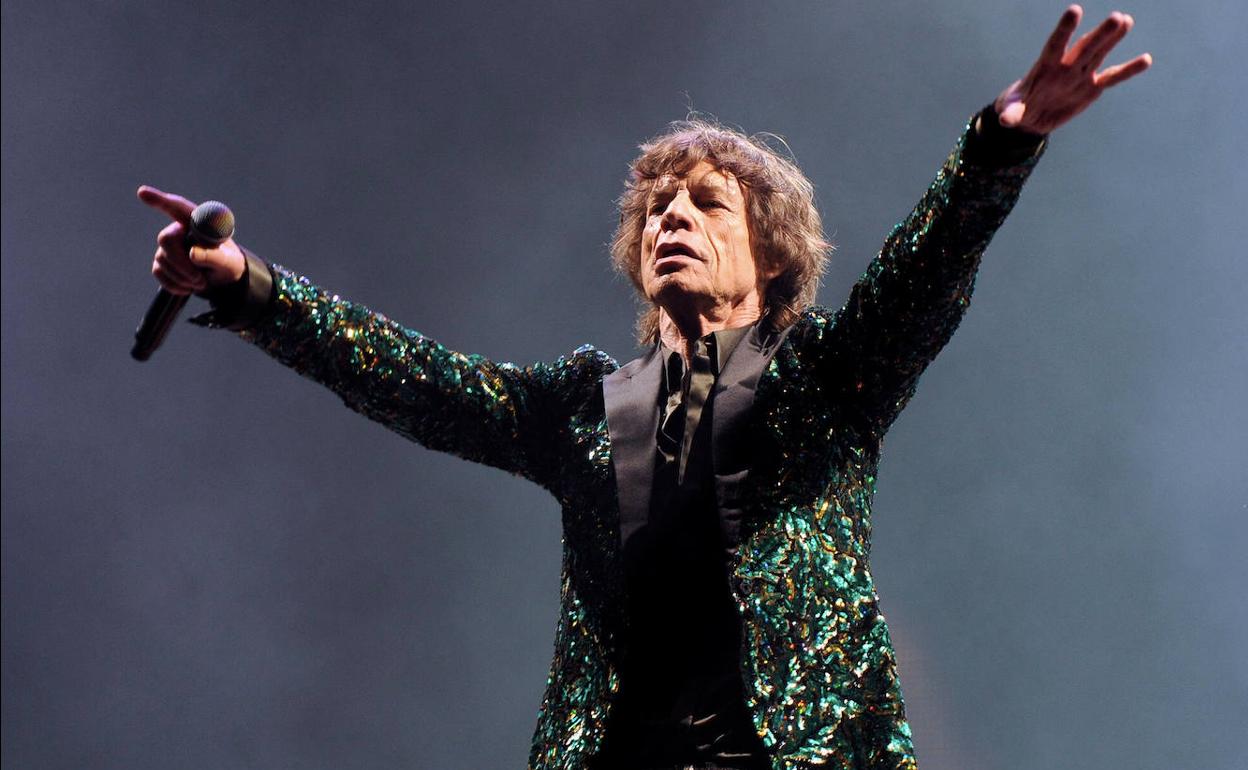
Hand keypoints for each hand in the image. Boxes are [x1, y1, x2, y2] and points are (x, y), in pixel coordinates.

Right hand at [137, 185, 245, 294]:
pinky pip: (160, 273)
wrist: (221, 279)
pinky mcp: (161, 262)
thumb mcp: (228, 262)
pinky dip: (176, 285)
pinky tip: (189, 286)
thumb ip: (214, 256)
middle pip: (166, 240)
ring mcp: (167, 246)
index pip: (177, 208)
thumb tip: (193, 254)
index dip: (159, 200)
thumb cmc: (227, 263)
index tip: (142, 192)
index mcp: (197, 222)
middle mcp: (179, 230)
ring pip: (162, 260)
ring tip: (202, 282)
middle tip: (200, 279)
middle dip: (181, 263)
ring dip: (183, 277)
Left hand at [995, 5, 1151, 134]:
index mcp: (1045, 66)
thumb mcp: (1011, 111)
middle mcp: (1066, 66)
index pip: (1056, 44)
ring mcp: (1080, 75)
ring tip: (1126, 21)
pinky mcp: (1091, 88)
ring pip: (1099, 53)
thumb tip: (1004, 121)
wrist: (1030, 118)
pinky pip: (1112, 77)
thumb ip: (1010, 113)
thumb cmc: (1017, 108)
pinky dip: (1128, 70)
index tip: (1075, 10)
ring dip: (1112, 39)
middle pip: (1085, 47)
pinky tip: (1146, 60)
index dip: (1065, 29)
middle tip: (1117, 17)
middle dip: (1100, 34)